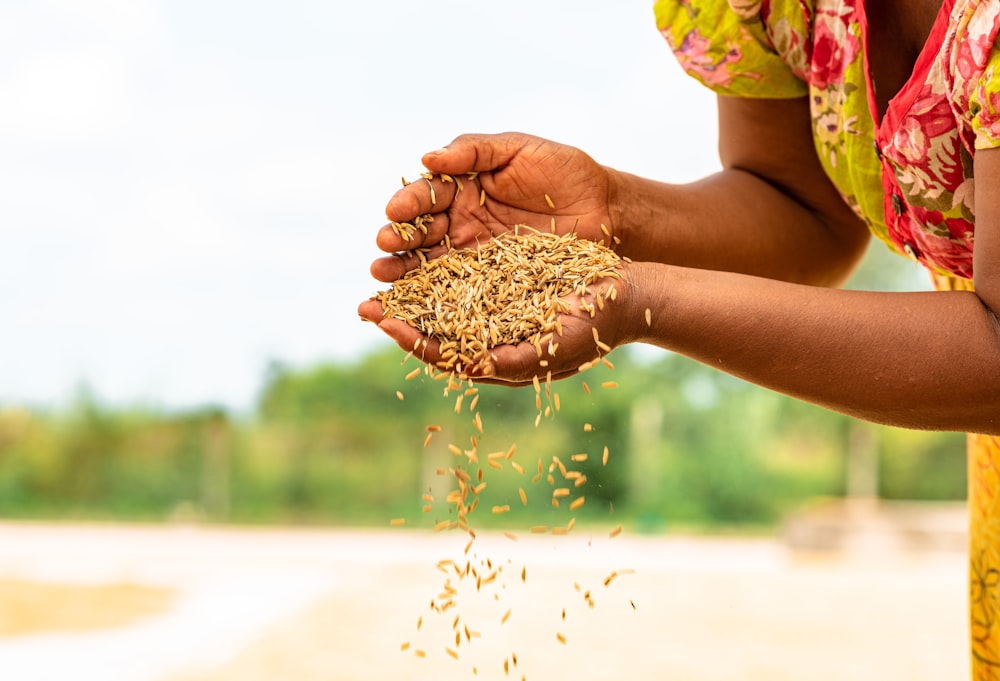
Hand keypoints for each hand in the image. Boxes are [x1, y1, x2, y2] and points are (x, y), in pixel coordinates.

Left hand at [358, 264, 638, 386]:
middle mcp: (487, 335)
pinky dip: (437, 262)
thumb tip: (478, 367)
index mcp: (496, 358)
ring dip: (412, 287)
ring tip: (384, 271)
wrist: (625, 292)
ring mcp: (492, 307)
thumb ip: (520, 359)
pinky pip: (460, 273)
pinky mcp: (499, 278)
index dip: (415, 341)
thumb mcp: (562, 343)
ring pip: (441, 300)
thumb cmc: (598, 323)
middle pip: (434, 330)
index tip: (387, 325)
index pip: (445, 355)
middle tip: (366, 305)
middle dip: (400, 317)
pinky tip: (419, 244)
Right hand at [369, 132, 618, 282]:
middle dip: (398, 239)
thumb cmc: (565, 172)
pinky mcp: (492, 284)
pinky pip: (459, 292)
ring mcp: (474, 256)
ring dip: (403, 270)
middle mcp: (461, 223)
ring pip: (430, 265)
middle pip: (420, 233)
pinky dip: (434, 299)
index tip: (396, 211)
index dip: (410, 203)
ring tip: (384, 275)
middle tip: (384, 244)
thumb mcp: (520, 150)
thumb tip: (427, 158)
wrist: (606, 210)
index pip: (427, 196)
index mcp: (462, 189)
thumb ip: (474, 151)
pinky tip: (413, 304)